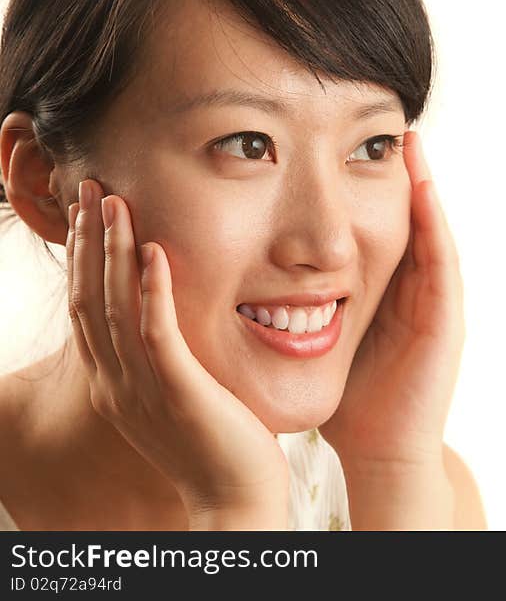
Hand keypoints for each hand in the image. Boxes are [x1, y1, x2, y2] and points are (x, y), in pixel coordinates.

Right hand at [67, 180, 288, 526]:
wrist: (234, 502)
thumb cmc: (216, 449)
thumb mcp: (175, 400)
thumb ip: (163, 364)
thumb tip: (165, 328)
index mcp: (114, 385)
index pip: (88, 309)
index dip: (84, 259)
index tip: (90, 215)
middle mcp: (117, 385)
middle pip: (89, 298)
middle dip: (87, 241)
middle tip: (89, 188)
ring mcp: (143, 389)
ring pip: (115, 307)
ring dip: (111, 251)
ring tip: (112, 202)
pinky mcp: (179, 392)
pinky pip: (158, 333)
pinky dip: (152, 290)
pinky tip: (153, 251)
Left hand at [318, 130, 464, 471]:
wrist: (380, 445)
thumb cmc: (350, 394)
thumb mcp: (323, 334)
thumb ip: (306, 304)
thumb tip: (257, 270)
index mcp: (386, 289)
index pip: (377, 225)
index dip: (364, 184)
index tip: (343, 143)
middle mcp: (413, 287)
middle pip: (407, 217)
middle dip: (397, 172)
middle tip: (386, 122)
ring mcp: (434, 300)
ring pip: (429, 229)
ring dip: (422, 184)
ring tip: (407, 139)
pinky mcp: (447, 316)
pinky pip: (442, 260)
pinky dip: (433, 222)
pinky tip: (422, 187)